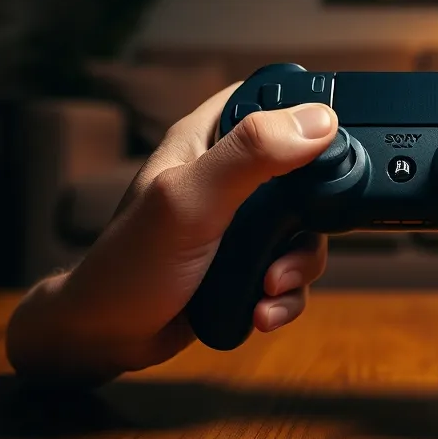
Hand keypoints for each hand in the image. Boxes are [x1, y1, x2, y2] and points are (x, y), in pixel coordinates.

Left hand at [6, 88, 339, 386]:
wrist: (106, 340)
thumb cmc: (129, 264)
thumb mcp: (190, 200)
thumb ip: (250, 155)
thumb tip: (318, 121)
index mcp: (208, 139)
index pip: (269, 98)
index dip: (306, 112)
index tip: (331, 146)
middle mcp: (229, 175)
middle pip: (305, 171)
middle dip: (313, 215)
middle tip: (294, 240)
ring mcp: (239, 221)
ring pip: (305, 229)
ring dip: (299, 265)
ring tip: (270, 288)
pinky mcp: (246, 263)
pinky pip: (292, 270)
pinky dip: (287, 295)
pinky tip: (262, 311)